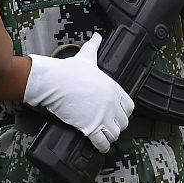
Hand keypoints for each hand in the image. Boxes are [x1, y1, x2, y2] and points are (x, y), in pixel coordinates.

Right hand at [23, 34, 132, 151]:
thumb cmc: (68, 71)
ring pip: (115, 134)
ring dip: (109, 136)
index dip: (123, 112)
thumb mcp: (86, 58)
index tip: (114, 113)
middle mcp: (112, 104)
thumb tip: (97, 36)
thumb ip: (94, 47)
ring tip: (101, 135)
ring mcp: (103, 116)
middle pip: (124, 123)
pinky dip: (101, 146)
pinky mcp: (91, 128)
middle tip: (106, 125)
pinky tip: (97, 145)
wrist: (53, 82)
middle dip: (115, 125)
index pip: (130, 107)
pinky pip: (103, 143)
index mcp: (114, 89)